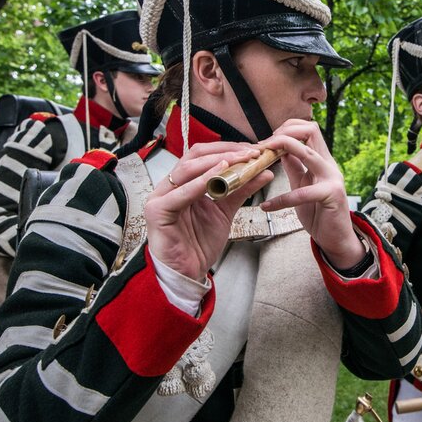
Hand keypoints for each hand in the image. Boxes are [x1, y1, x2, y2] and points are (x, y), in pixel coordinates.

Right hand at [145, 142, 269, 280]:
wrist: (189, 273)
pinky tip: (219, 174)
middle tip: (250, 152)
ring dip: (217, 162)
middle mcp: (169, 186)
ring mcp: (160, 197)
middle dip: (225, 151)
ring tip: (241, 159)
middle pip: (194, 156)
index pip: (203, 155)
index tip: (252, 149)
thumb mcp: (225, 211)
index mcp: (182, 184)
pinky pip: (181, 193)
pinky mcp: (157, 212)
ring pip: (187, 169)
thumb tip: (265, 172)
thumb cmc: (199, 243)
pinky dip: (201, 182)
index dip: (227, 149)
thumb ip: (241, 190)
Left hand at [257, 119, 364, 269]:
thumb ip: (294, 167)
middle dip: (284, 132)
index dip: (287, 128)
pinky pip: (302, 193)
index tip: (268, 141)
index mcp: (322, 160)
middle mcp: (329, 165)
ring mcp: (332, 178)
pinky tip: (267, 206)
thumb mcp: (302, 185)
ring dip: (282, 149)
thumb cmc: (319, 213)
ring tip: (262, 158)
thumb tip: (281, 151)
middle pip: (311, 130)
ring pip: (308, 152)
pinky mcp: (331, 196)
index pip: (308, 129)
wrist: (336, 239)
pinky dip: (280, 199)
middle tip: (264, 145)